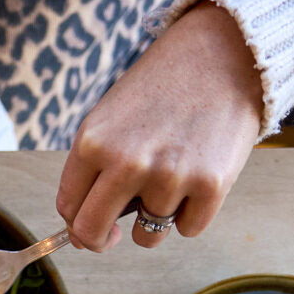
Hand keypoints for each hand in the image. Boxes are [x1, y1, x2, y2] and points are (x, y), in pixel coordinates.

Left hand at [56, 1, 264, 251]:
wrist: (225, 53)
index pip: (68, 209)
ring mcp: (170, 176)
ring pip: (146, 236)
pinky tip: (197, 179)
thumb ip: (92, 170)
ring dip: (154, 221)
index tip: (86, 224)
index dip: (75, 222)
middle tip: (112, 236)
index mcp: (92, 144)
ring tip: (169, 182)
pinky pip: (188, 229)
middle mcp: (127, 163)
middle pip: (92, 234)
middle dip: (99, 241)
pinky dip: (192, 214)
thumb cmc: (161, 89)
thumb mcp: (109, 119)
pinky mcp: (211, 185)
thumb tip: (82, 234)